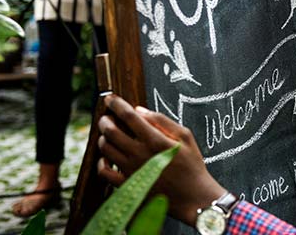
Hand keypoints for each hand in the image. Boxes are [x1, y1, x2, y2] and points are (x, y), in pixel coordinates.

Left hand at [97, 95, 225, 224]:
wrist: (194, 197)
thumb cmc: (192, 165)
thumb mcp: (185, 136)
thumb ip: (162, 120)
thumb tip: (139, 110)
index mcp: (155, 140)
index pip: (128, 116)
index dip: (116, 104)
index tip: (110, 98)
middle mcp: (139, 154)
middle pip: (111, 131)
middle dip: (105, 120)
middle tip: (107, 116)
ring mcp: (131, 170)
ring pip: (106, 149)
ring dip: (103, 138)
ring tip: (108, 134)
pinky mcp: (128, 186)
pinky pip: (104, 172)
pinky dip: (101, 162)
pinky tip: (107, 157)